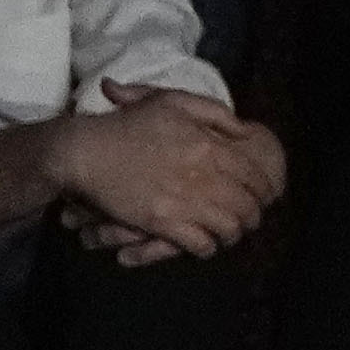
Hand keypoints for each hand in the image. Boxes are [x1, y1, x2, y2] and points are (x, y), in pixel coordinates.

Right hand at [52, 84, 282, 262]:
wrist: (84, 152)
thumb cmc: (127, 125)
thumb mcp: (171, 102)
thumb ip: (213, 111)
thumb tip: (243, 129)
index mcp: (211, 147)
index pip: (256, 176)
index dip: (265, 189)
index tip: (263, 195)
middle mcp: (205, 176)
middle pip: (247, 206)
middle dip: (252, 215)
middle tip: (246, 218)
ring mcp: (184, 202)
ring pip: (228, 228)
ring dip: (232, 234)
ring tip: (227, 234)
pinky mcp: (162, 223)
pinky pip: (199, 244)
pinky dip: (206, 248)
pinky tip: (202, 244)